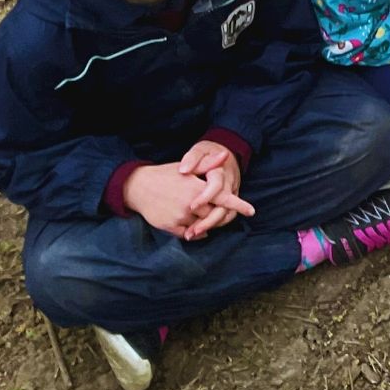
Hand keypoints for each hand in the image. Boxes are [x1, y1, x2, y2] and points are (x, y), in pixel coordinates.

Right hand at [124, 160, 253, 239]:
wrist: (138, 187)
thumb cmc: (165, 175)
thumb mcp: (187, 168)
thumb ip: (207, 164)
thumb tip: (225, 155)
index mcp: (196, 188)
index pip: (222, 199)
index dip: (238, 205)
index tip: (252, 211)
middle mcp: (189, 204)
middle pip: (214, 215)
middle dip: (219, 215)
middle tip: (222, 214)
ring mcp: (179, 217)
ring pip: (201, 226)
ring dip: (206, 224)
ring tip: (204, 217)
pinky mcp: (169, 226)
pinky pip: (188, 235)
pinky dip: (194, 233)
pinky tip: (194, 226)